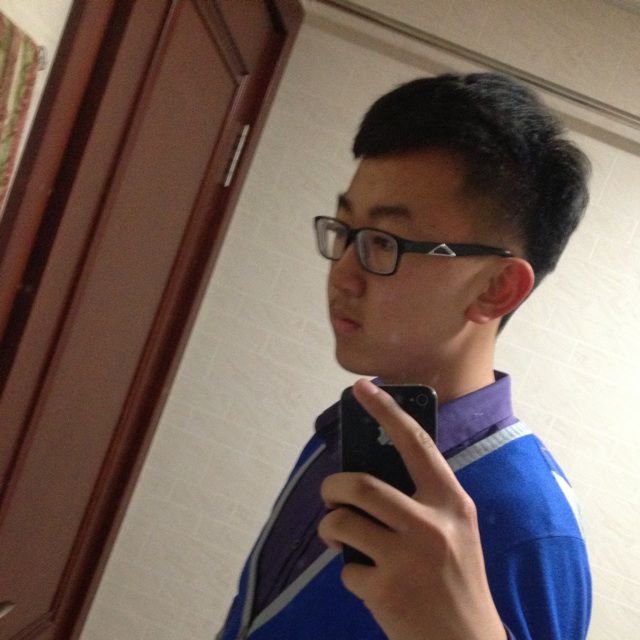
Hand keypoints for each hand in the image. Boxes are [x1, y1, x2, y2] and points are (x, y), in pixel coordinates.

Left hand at [318, 379, 506, 639]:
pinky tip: (370, 585)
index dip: (386, 411)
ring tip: (341, 538)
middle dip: (333, 487)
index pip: (415, 443)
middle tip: (331, 495)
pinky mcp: (386, 590)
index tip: (360, 387)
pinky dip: (349, 574)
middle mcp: (433, 524)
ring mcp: (408, 558)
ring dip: (331, 528)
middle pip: (360, 484)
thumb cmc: (455, 581)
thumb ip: (422, 500)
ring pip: (342, 521)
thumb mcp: (454, 531)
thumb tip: (368, 472)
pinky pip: (346, 569)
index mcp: (452, 503)